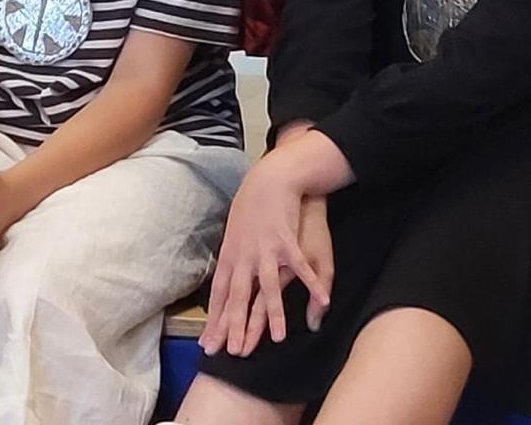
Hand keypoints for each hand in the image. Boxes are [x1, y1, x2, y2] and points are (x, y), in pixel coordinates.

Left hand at [199, 158, 330, 359]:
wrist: (269, 178)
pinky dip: (311, 284)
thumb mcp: (236, 234)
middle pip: (240, 297)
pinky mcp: (286, 239)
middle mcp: (244, 256)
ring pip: (269, 287)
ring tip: (278, 337)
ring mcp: (265, 249)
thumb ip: (235, 263)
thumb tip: (230, 285)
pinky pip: (300, 267)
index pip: (220, 296)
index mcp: (230, 257)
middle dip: (237, 327)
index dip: (215, 322)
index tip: (208, 346)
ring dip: (273, 313)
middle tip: (236, 352)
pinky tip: (321, 300)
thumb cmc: (252, 208)